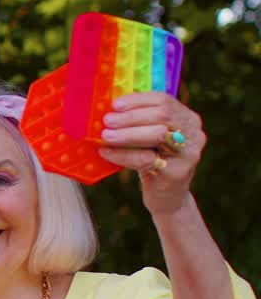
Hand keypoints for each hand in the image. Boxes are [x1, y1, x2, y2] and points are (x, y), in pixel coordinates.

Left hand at [98, 92, 203, 216]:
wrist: (168, 198)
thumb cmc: (154, 161)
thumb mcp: (150, 139)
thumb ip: (140, 122)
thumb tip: (108, 109)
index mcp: (188, 119)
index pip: (164, 100)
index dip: (138, 100)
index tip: (115, 105)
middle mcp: (194, 133)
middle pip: (162, 115)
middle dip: (131, 117)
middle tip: (107, 121)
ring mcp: (189, 153)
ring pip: (158, 135)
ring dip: (127, 134)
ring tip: (106, 136)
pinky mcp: (178, 172)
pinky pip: (146, 159)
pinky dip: (123, 154)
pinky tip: (106, 153)